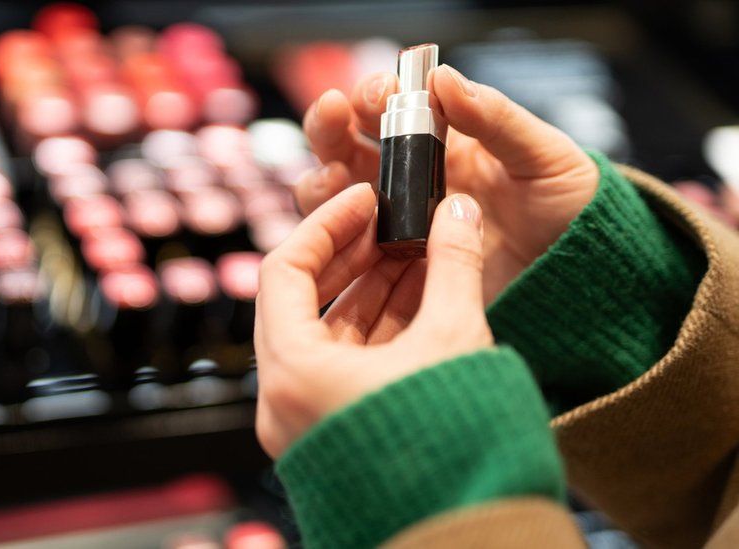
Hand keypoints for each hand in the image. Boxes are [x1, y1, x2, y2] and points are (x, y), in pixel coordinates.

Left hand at [254, 183, 491, 457]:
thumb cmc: (455, 448)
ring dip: (370, 289)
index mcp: (293, 373)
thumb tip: (458, 210)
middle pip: (303, 301)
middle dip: (353, 256)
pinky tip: (419, 295)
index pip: (284, 271)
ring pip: (328, 335)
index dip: (326, 225)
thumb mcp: (456, 339)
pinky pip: (345, 366)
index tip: (364, 198)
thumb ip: (454, 264)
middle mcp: (285, 400)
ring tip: (416, 252)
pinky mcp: (337, 433)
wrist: (470, 535)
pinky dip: (378, 329)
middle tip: (393, 221)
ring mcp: (308, 420)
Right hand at [296, 65, 598, 301]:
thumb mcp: (544, 156)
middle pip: (346, 147)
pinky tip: (350, 231)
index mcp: (444, 142)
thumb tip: (444, 78)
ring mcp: (400, 225)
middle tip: (332, 114)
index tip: (379, 93)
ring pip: (336, 197)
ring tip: (336, 179)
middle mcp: (411, 181)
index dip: (374, 94)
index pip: (391, 108)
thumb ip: (495, 118)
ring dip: (324, 180)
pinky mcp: (397, 269)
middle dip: (329, 126)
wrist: (581, 279)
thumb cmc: (569, 211)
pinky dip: (338, 237)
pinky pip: (351, 250)